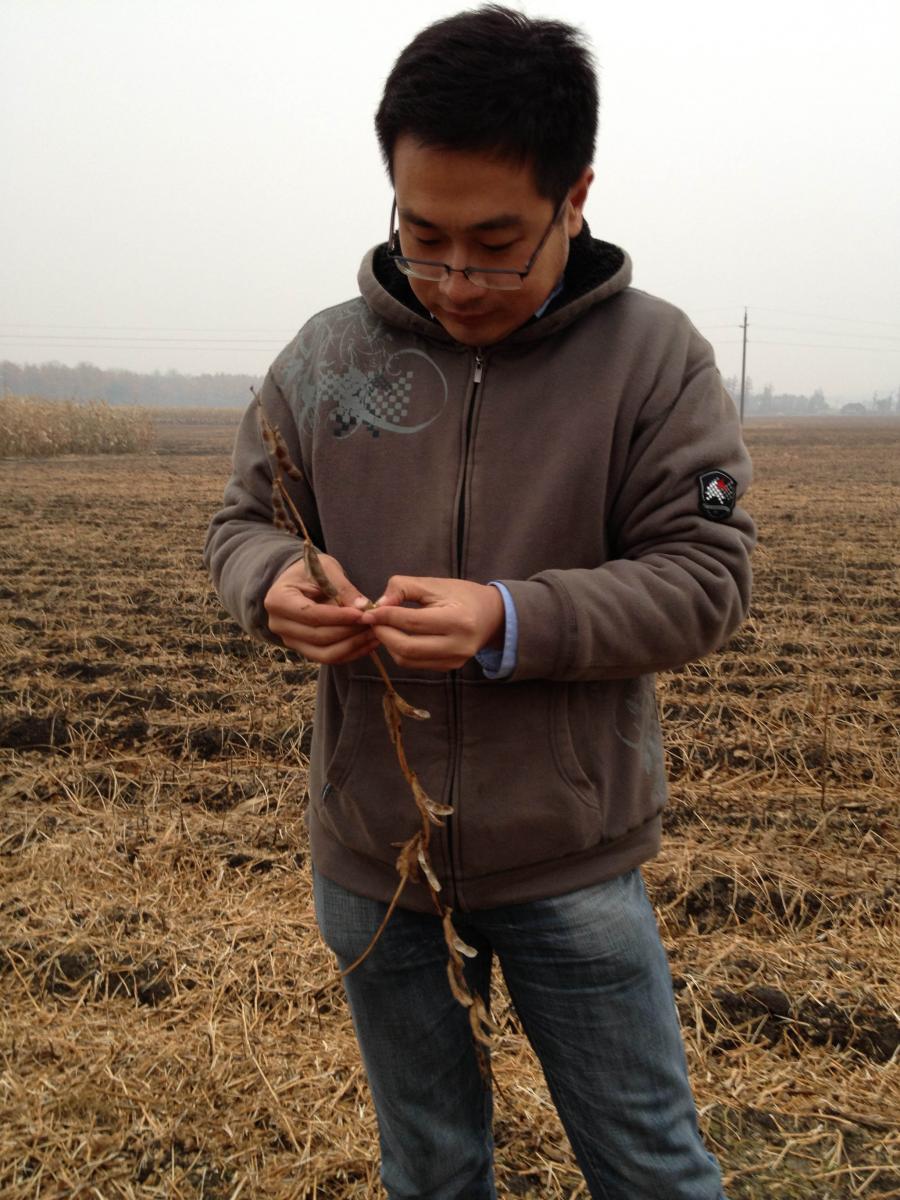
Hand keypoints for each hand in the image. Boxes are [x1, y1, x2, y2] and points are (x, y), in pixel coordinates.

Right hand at [264, 554, 378, 664]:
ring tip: (374, 634)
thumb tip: (364, 607)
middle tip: (374, 623)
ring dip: (352, 645)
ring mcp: (289, 640)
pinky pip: (328, 658)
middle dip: (349, 632)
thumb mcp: (327, 569)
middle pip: (318, 637)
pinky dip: (350, 653)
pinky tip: (368, 643)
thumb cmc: (312, 571)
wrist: (300, 581)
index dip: (339, 617)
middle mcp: (278, 624)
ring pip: (324, 653)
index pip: (312, 615)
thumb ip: (343, 588)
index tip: (363, 614)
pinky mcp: (303, 650)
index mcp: (278, 600)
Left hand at [359, 577, 504, 671]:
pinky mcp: (449, 667)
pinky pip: (415, 664)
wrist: (492, 615)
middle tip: (372, 621)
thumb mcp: (434, 584)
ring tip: (383, 628)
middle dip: (383, 634)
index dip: (386, 617)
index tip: (368, 611)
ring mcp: (454, 660)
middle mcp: (458, 645)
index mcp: (458, 620)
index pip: (412, 622)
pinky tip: (396, 636)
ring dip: (389, 645)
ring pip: (407, 660)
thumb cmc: (461, 595)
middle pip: (407, 647)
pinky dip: (400, 652)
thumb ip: (404, 588)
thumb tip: (378, 605)